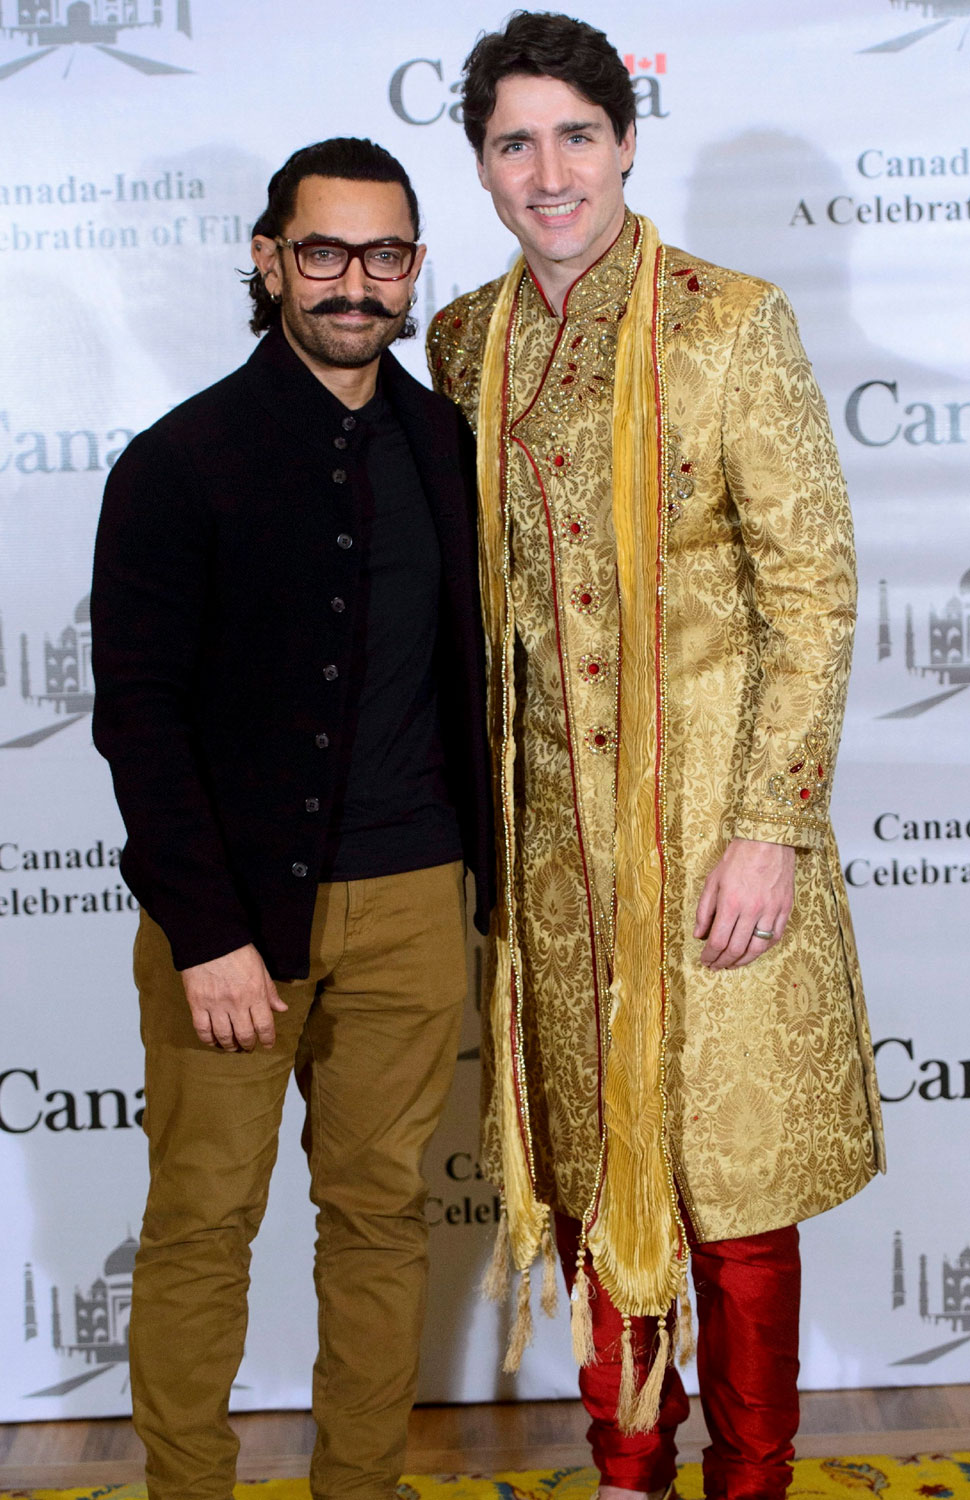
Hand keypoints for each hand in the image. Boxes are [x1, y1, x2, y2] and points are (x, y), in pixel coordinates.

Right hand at [180, 943, 287, 1050]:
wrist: (210, 939)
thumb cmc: (238, 951)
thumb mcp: (261, 968)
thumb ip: (270, 991)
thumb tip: (281, 1009)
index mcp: (255, 994)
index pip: (265, 1026)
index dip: (267, 1039)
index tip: (267, 1044)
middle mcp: (237, 1003)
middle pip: (244, 1035)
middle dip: (248, 1044)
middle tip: (248, 1046)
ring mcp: (215, 1005)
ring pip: (224, 1036)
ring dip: (230, 1045)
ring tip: (232, 1046)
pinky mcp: (197, 1004)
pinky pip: (202, 1029)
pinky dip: (209, 1039)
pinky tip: (213, 1040)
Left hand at [693, 838, 794, 969]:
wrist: (767, 840)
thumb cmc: (737, 858)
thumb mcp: (712, 880)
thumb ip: (704, 910)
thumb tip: (699, 935)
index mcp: (730, 903)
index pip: (718, 941)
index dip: (710, 955)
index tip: (705, 960)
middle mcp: (752, 910)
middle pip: (736, 949)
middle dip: (723, 962)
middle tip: (716, 966)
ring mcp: (771, 911)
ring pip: (757, 948)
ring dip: (743, 961)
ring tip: (732, 964)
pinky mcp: (785, 909)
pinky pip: (775, 937)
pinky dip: (763, 949)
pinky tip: (753, 952)